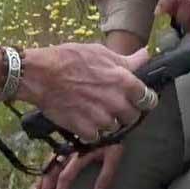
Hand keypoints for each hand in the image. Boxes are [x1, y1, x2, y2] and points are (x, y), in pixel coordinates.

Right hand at [21, 43, 150, 143]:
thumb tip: (145, 55)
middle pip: (133, 116)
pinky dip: (91, 130)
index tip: (138, 99)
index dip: (144, 99)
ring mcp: (101, 118)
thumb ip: (126, 60)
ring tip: (94, 109)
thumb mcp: (100, 52)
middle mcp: (116, 102)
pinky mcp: (85, 130)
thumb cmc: (69, 59)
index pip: (148, 99)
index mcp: (124, 81)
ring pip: (115, 127)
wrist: (40, 75)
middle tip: (112, 103)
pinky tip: (83, 117)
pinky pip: (96, 136)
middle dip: (125, 111)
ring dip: (108, 121)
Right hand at [33, 145, 124, 188]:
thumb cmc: (113, 137)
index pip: (65, 177)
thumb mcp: (114, 154)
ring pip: (48, 165)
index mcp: (78, 154)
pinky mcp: (66, 144)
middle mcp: (69, 151)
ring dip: (42, 181)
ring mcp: (65, 147)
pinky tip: (42, 177)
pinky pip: (51, 158)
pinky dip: (44, 169)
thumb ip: (106, 174)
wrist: (109, 118)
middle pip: (52, 172)